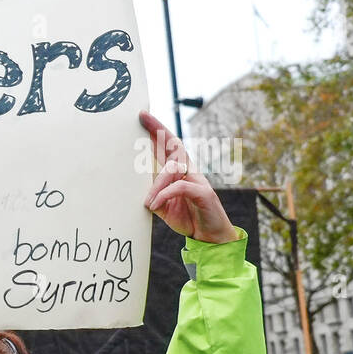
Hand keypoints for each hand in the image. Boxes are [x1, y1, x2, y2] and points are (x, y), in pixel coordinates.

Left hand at [139, 111, 236, 244]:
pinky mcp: (204, 193)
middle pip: (175, 146)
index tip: (142, 116)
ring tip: (148, 202)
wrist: (210, 237)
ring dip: (157, 183)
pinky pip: (181, 186)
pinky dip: (165, 194)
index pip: (167, 147)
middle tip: (143, 117)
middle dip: (158, 130)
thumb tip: (142, 195)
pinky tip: (155, 204)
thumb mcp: (164, 208)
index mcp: (179, 173)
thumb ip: (153, 198)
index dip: (156, 131)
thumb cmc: (188, 218)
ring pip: (174, 167)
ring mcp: (198, 180)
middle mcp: (190, 172)